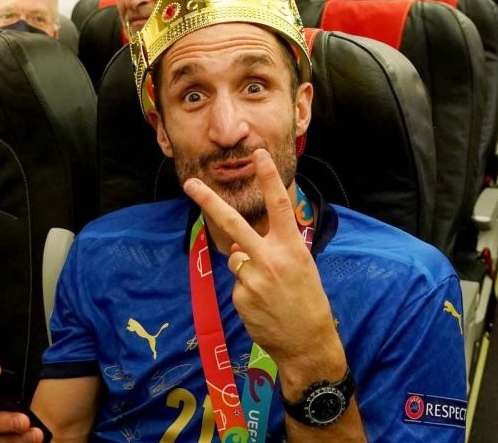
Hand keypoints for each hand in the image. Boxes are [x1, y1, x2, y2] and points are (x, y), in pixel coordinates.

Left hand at [183, 149, 342, 371]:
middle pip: (233, 223)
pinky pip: (237, 283)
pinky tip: (263, 304)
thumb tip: (238, 245)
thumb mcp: (301, 266)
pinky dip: (247, 290)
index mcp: (292, 247)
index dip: (268, 178)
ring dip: (247, 268)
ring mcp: (253, 278)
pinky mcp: (241, 296)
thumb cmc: (308, 300)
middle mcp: (271, 258)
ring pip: (236, 258)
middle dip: (209, 201)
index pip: (278, 205)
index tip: (258, 154)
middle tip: (190, 184)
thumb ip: (272, 249)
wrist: (307, 342)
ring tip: (269, 291)